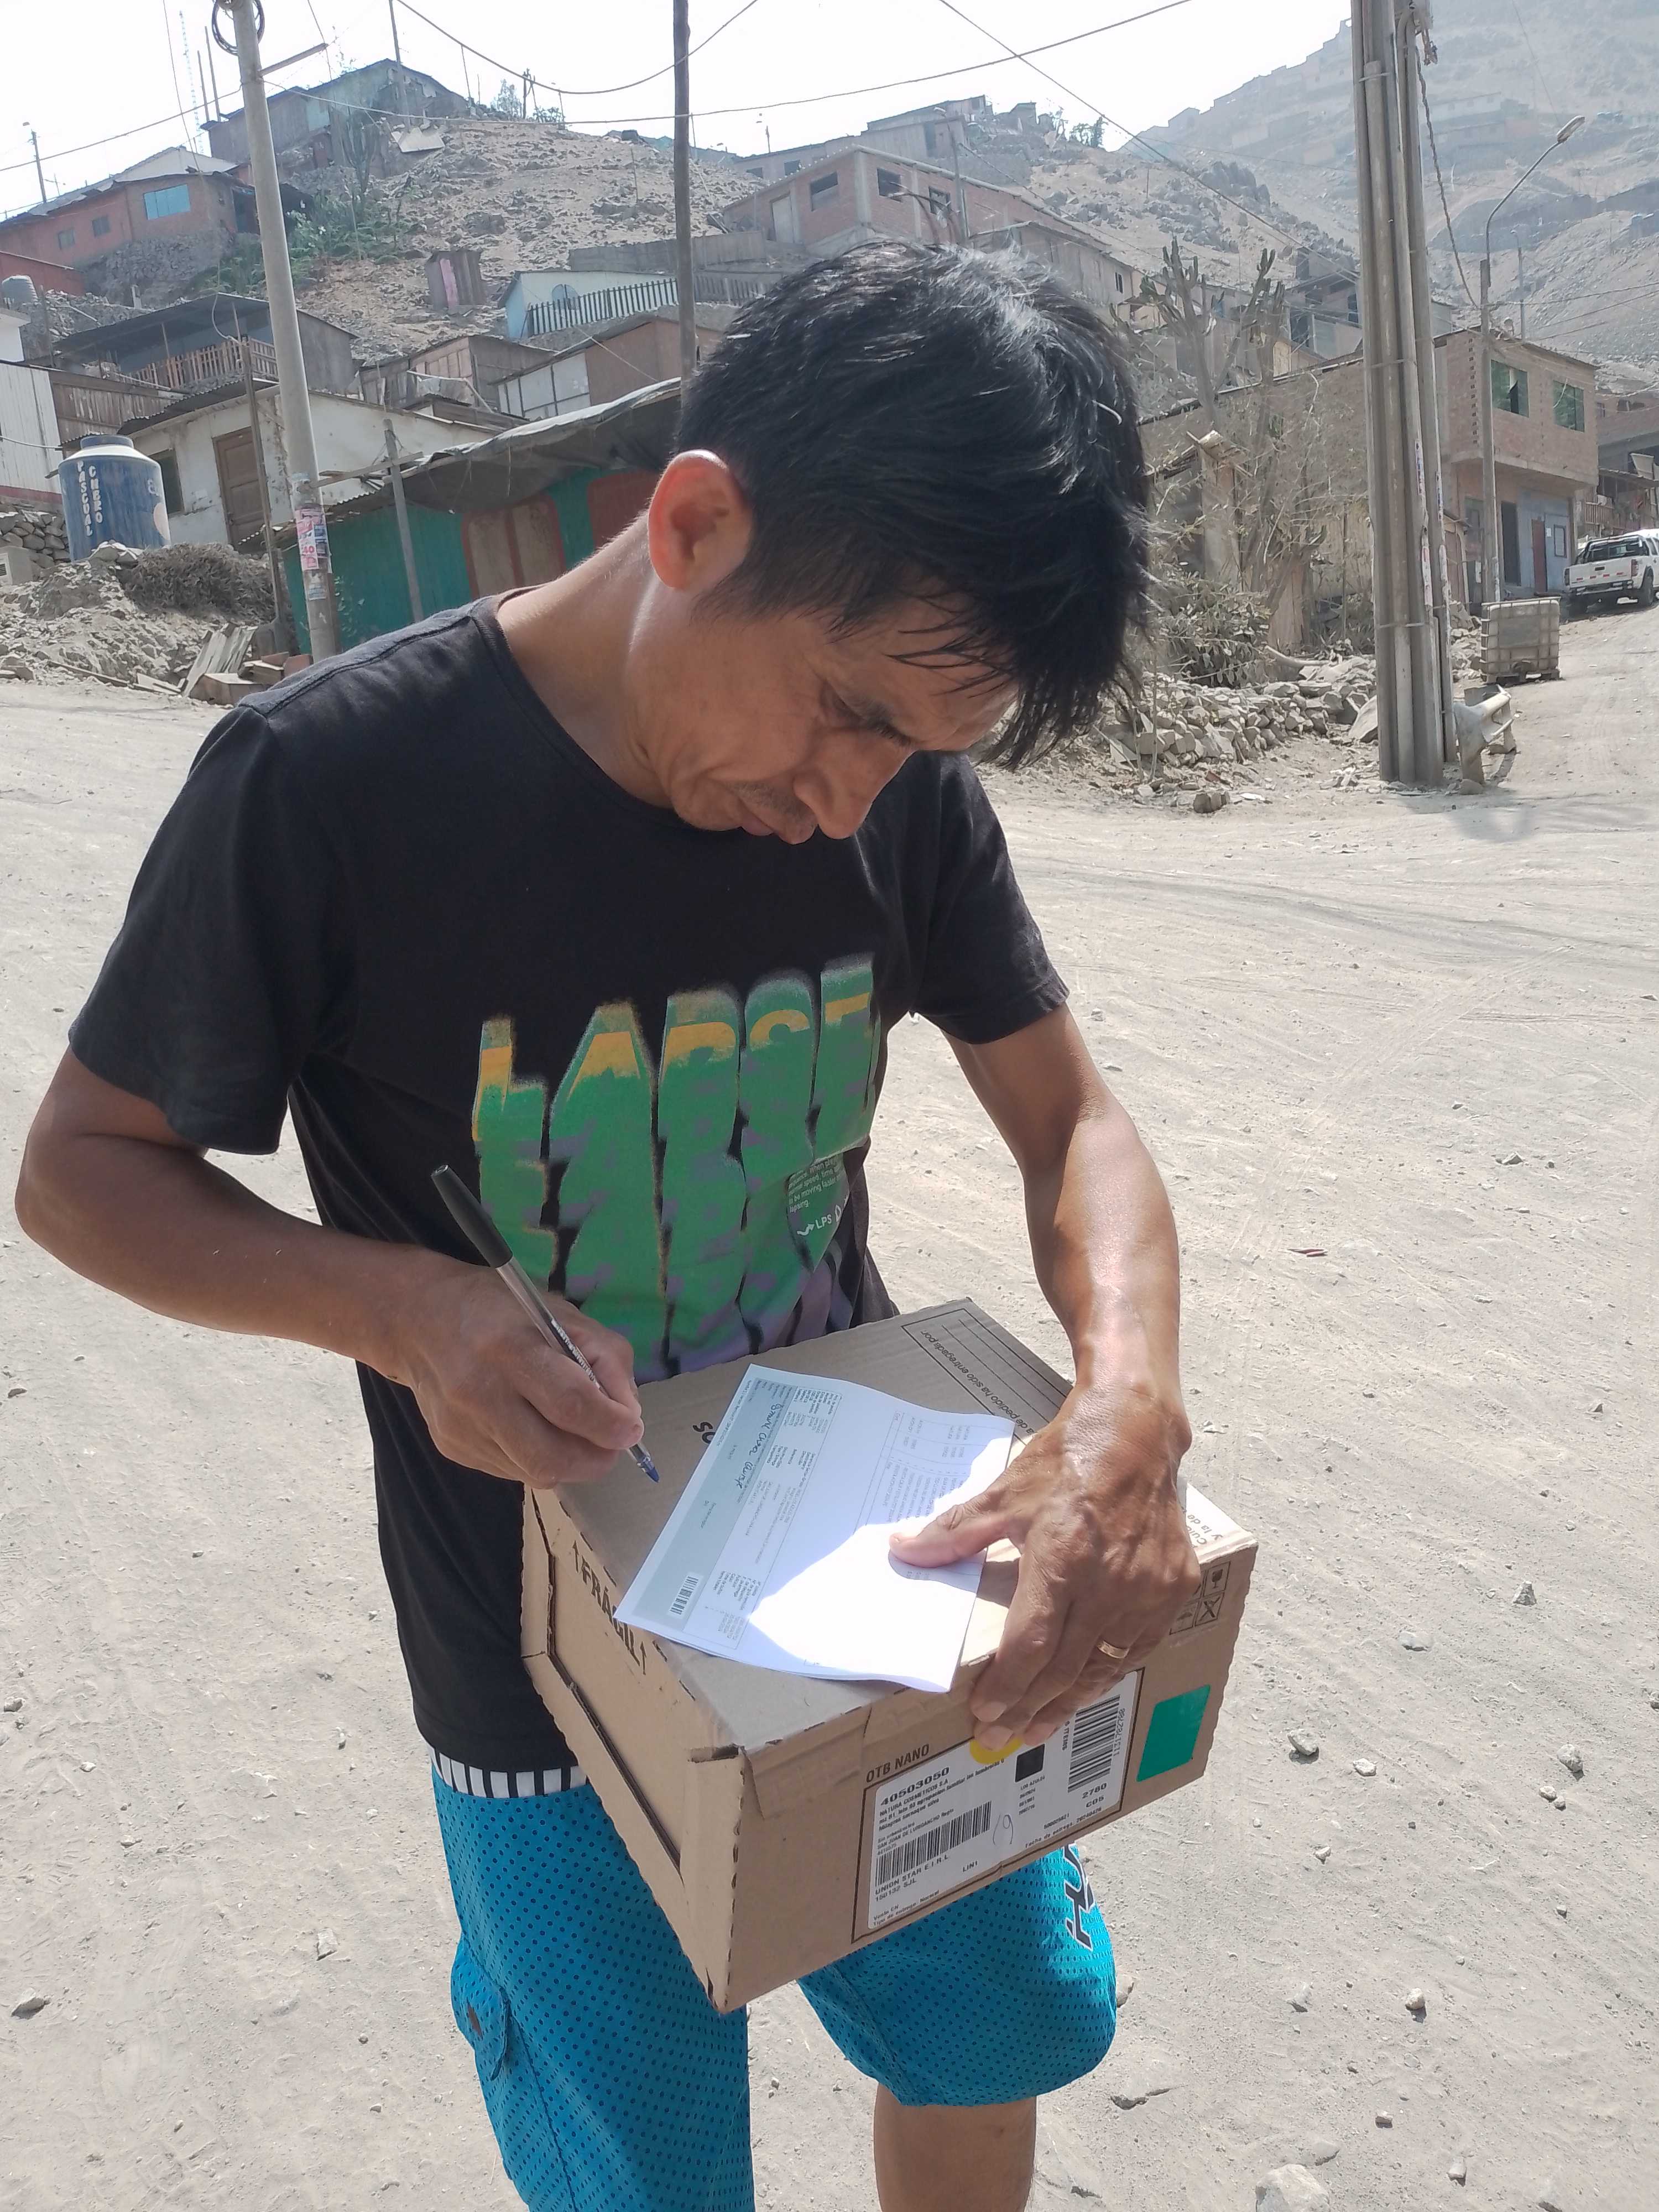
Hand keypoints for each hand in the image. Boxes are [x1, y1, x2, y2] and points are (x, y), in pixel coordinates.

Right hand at [385, 1256, 643, 1486]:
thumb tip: (628, 1416)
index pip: (570, 1404)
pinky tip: (535, 1430)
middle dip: (596, 1459)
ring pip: (535, 1473)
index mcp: (510, 1348)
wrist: (417, 1320)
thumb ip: (605, 1357)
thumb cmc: (498, 1309)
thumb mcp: (559, 1312)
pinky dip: (538, 1459)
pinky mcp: (451, 1448)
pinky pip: (512, 1471)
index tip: (630, 1428)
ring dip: (570, 1462)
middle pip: (552, 1456)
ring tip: (577, 1434)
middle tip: (611, 1443)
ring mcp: (461, 1427)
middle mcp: (479, 1393)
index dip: (611, 1425)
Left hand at [888, 1373, 1197, 1748]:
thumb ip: (954, 1533)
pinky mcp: (1174, 1587)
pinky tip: (1084, 1689)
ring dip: (1068, 1702)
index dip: (1007, 1686)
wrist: (1134, 1432)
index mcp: (1064, 1557)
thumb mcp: (1004, 1493)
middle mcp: (1111, 1581)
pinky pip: (1138, 1646)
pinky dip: (1108, 1672)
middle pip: (1064, 1667)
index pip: (1031, 1645)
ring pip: (1104, 1666)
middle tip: (999, 1738)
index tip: (983, 1711)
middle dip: (1028, 1709)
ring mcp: (1148, 1588)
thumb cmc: (1066, 1460)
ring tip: (1037, 1730)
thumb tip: (902, 1550)